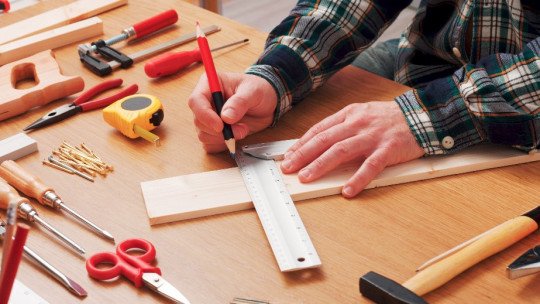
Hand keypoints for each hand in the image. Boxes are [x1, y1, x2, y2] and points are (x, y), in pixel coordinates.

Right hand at [188, 72, 276, 152]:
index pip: (196, 101)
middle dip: (219, 131)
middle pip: (198, 121)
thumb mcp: (253, 91)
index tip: (220, 126)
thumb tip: (226, 117)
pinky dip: (223, 145)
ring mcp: (208, 118)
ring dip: (223, 138)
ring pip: (203, 135)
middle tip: (239, 129)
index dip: (205, 115)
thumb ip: (240, 102)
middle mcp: (205, 102)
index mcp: (210, 85)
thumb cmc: (259, 90)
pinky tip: (235, 136)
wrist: (267, 104)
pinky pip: (210, 145)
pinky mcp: (213, 132)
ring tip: (242, 130)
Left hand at [280, 101, 424, 197]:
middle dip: (303, 155)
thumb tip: (317, 143)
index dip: (301, 144)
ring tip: (307, 178)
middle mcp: (357, 124)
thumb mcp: (362, 115)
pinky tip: (347, 190)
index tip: (287, 156)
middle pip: (324, 140)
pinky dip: (358, 178)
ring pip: (341, 151)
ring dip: (321, 165)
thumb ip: (341, 128)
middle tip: (288, 168)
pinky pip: (371, 165)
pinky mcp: (388, 149)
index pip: (319, 130)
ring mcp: (372, 136)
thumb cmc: (389, 119)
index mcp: (349, 115)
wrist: (421, 115)